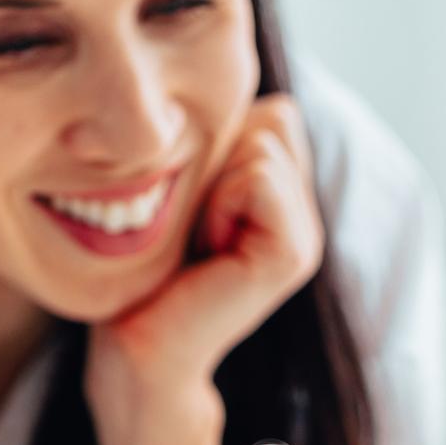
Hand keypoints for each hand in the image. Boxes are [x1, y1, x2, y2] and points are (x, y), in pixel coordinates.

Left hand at [85, 94, 323, 441]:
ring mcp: (307, 237)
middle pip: (273, 118)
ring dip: (215, 181)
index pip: (272, 111)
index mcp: (284, 199)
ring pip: (265, 141)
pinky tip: (208, 250)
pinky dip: (220, 202)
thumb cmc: (145, 270)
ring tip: (200, 239)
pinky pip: (258, 175)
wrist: (139, 347)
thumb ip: (223, 144)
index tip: (191, 205)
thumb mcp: (187, 189)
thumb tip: (258, 96)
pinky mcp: (294, 254)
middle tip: (195, 226)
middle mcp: (305, 216)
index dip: (218, 143)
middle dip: (219, 157)